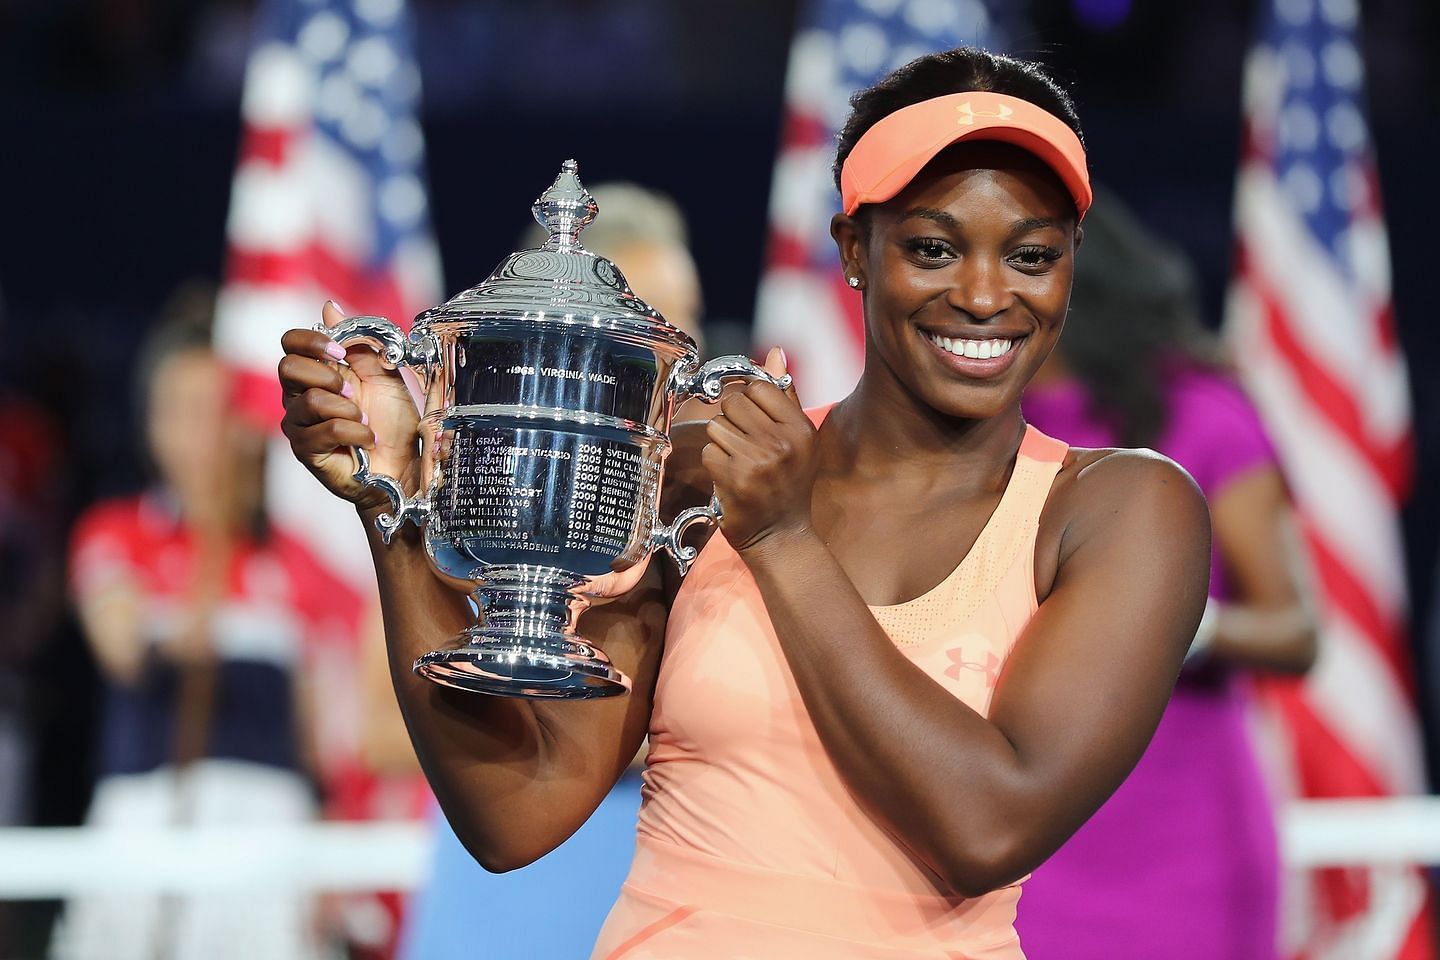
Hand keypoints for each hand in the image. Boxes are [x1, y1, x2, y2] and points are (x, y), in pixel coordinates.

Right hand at [278, 300, 420, 511]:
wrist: (405, 466)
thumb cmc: (393, 423)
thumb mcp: (383, 375)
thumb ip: (357, 343)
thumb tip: (329, 308)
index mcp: (317, 373)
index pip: (290, 343)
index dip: (312, 341)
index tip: (341, 352)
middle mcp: (300, 396)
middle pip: (287, 367)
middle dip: (327, 375)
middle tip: (352, 392)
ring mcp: (299, 425)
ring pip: (309, 400)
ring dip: (348, 409)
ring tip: (363, 420)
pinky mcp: (306, 451)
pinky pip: (327, 430)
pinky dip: (357, 432)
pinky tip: (367, 439)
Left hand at [702, 348, 815, 552]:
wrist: (782, 535)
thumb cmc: (789, 483)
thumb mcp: (798, 438)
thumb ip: (785, 395)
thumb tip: (776, 352)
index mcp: (800, 428)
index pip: (758, 386)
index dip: (749, 401)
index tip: (752, 420)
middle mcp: (782, 442)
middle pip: (733, 402)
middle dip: (733, 421)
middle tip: (745, 445)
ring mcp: (758, 461)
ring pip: (717, 426)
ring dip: (722, 443)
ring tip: (740, 462)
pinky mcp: (734, 479)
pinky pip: (709, 451)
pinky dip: (714, 464)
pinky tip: (731, 478)